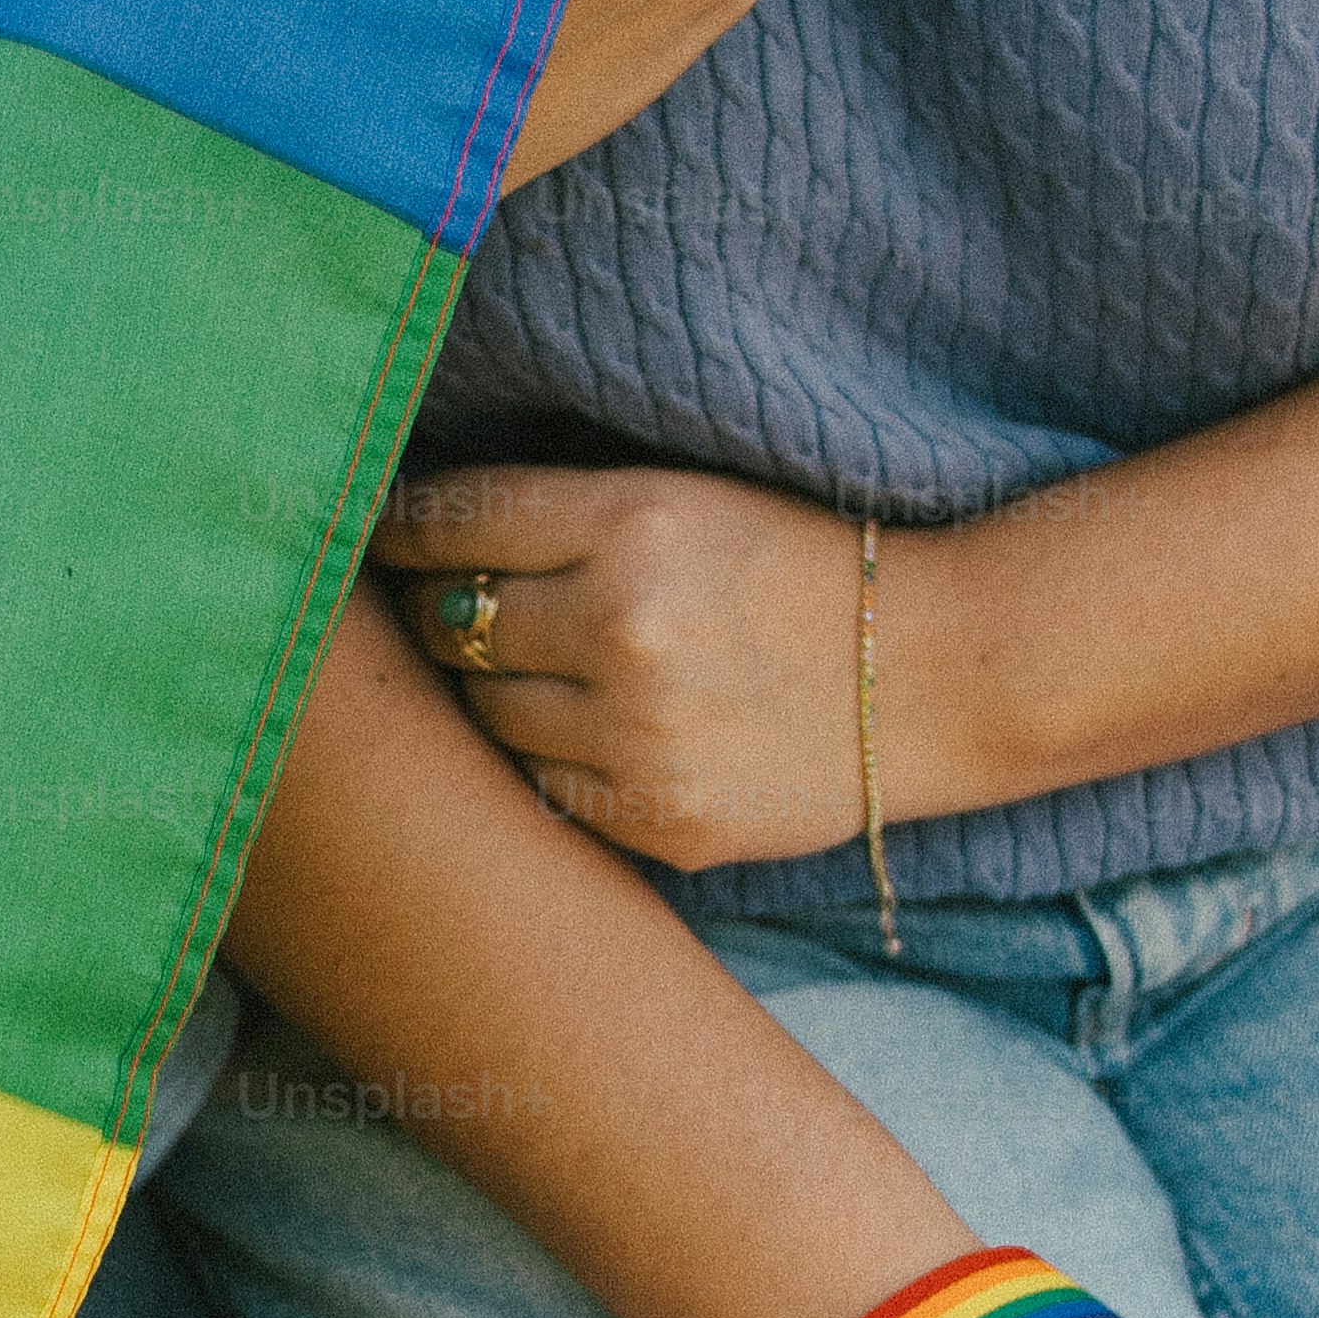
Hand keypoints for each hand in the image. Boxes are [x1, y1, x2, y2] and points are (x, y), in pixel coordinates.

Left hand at [374, 457, 889, 870]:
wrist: (944, 671)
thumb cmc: (804, 566)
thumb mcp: (689, 498)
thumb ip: (561, 511)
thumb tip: (414, 529)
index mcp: (630, 522)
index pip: (449, 522)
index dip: (395, 529)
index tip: (374, 536)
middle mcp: (623, 628)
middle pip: (449, 623)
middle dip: (445, 614)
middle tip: (461, 607)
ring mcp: (638, 736)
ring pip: (486, 715)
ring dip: (497, 692)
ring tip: (551, 671)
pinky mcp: (660, 819)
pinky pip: (544, 789)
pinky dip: (552, 760)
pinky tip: (597, 731)